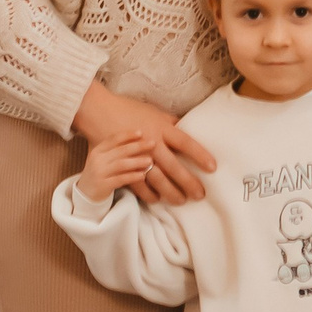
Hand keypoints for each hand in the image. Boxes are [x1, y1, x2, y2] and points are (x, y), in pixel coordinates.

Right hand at [72, 80, 215, 204]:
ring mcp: (136, 155)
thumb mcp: (155, 113)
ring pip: (157, 179)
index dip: (200, 155)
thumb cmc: (129, 110)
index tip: (212, 167)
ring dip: (170, 192)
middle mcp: (151, 142)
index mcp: (161, 128)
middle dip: (188, 182)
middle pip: (173, 166)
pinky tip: (157, 199)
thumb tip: (190, 128)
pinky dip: (148, 194)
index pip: (186, 143)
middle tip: (200, 194)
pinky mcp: (122, 164)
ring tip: (182, 201)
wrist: (99, 111)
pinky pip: (138, 184)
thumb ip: (172, 123)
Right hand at [81, 133, 154, 203]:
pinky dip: (132, 176)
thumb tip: (139, 139)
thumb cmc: (100, 173)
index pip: (113, 139)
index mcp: (98, 150)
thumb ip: (117, 151)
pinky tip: (142, 175)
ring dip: (137, 161)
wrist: (85, 194)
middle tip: (153, 144)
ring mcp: (99, 173)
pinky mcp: (102, 186)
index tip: (141, 132)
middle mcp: (97, 160)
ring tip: (150, 161)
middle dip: (138, 146)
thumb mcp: (104, 159)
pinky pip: (120, 179)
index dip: (127, 135)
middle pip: (120, 150)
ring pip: (121, 164)